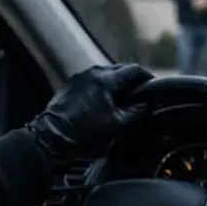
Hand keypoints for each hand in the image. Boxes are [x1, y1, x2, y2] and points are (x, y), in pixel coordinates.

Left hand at [26, 64, 152, 162]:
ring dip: (116, 83)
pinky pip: (92, 80)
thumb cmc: (86, 131)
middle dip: (132, 80)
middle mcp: (94, 72)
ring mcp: (80, 77)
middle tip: (140, 94)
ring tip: (122, 98)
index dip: (148, 78)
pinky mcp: (71, 84)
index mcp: (108, 79)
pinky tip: (103, 101)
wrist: (52, 135)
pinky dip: (101, 87)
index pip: (135, 70)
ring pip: (105, 74)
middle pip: (120, 70)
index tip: (154, 88)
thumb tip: (150, 105)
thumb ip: (138, 112)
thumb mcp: (118, 125)